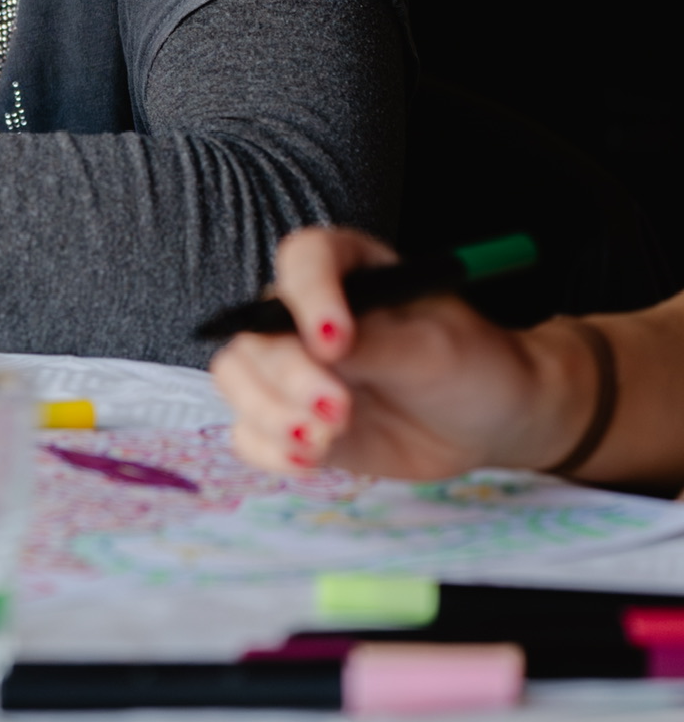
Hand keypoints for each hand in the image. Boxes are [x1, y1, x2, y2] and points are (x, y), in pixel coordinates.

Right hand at [209, 226, 595, 479]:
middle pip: (257, 330)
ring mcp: (292, 366)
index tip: (335, 341)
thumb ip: (375, 346)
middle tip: (337, 411)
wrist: (485, 423)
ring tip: (322, 441)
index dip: (309, 296)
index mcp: (346, 269)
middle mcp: (304, 312)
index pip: (303, 260)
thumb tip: (317, 348)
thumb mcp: (432, 351)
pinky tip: (309, 461)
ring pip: (236, 377)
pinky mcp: (291, 415)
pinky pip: (248, 430)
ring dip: (269, 413)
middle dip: (289, 376)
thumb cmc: (468, 367)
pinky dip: (268, 449)